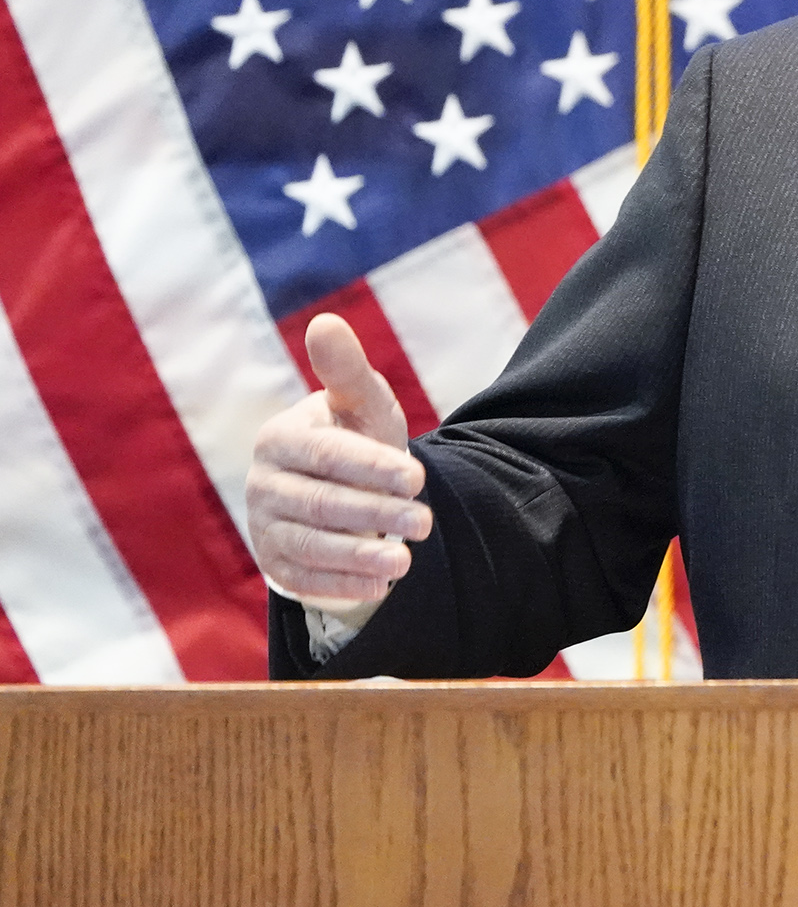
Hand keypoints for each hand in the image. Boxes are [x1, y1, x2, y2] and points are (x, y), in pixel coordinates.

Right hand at [246, 314, 430, 611]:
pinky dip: (342, 583)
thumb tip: (325, 321)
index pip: (326, 455)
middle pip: (320, 503)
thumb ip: (346, 369)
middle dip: (375, 514)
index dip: (371, 467)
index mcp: (280, 438)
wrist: (342, 485)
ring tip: (405, 562)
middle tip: (425, 522)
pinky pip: (304, 578)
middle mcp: (263, 483)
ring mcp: (263, 526)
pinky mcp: (274, 563)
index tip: (417, 477)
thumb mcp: (360, 402)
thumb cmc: (356, 434)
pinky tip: (381, 585)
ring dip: (359, 556)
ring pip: (310, 544)